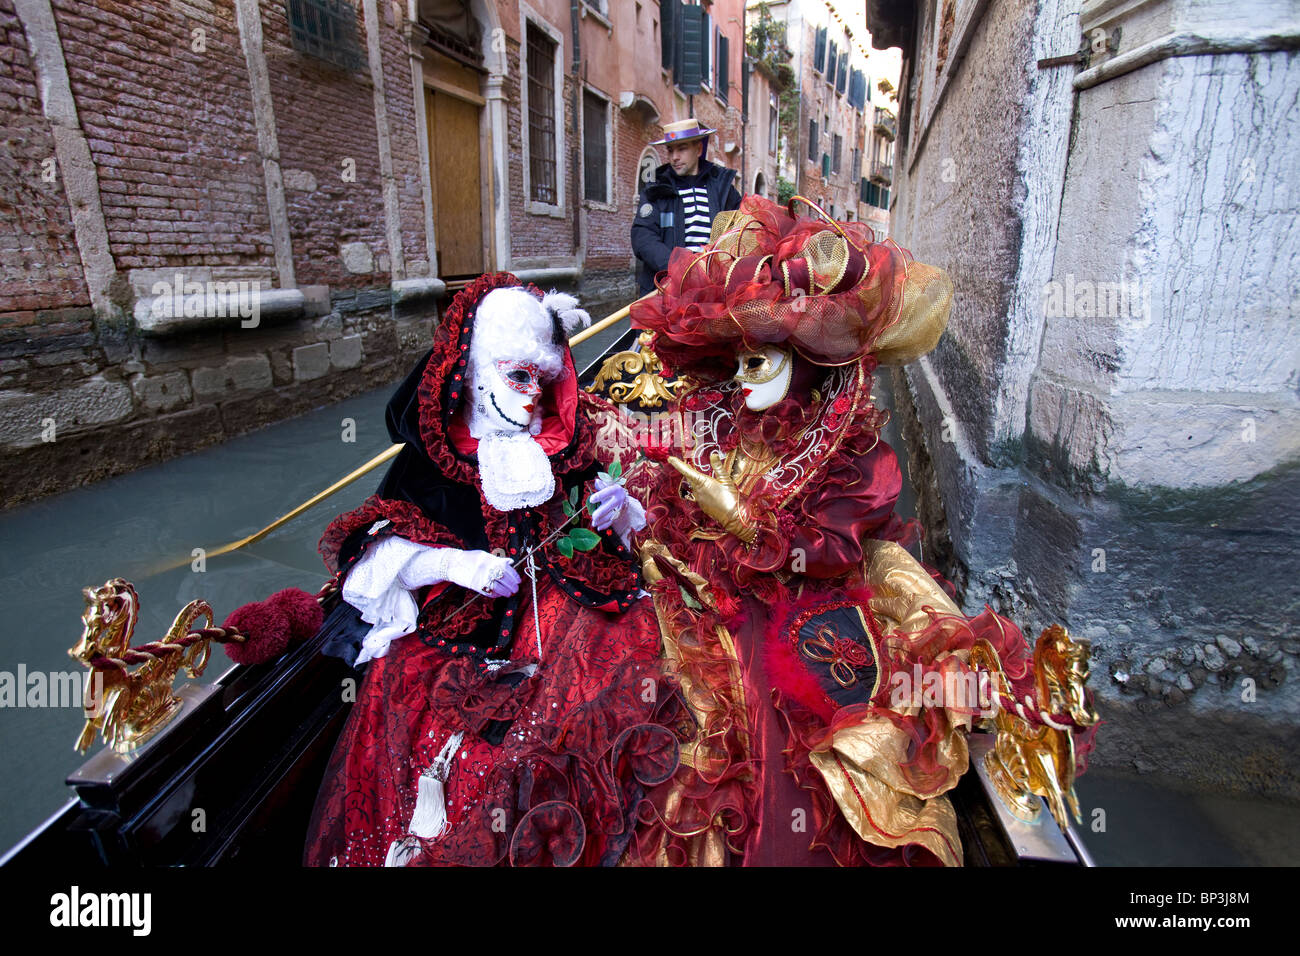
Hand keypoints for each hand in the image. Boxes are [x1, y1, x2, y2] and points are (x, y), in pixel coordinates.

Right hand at [402, 547, 519, 597]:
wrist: (453, 564)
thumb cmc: (469, 558)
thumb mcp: (484, 555)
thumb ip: (497, 559)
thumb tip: (510, 562)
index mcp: (490, 560)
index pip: (507, 569)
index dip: (514, 576)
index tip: (518, 580)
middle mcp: (487, 569)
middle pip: (504, 579)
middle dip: (512, 585)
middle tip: (515, 589)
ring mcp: (481, 578)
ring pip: (498, 587)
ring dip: (506, 592)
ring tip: (509, 593)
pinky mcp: (476, 586)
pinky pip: (489, 592)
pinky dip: (496, 594)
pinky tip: (499, 594)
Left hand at [589, 478, 627, 530]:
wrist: (624, 498)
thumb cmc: (612, 491)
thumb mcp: (609, 485)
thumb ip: (602, 485)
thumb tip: (597, 481)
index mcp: (616, 490)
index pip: (608, 492)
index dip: (600, 495)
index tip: (591, 500)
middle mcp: (619, 499)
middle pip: (610, 506)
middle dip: (602, 512)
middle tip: (593, 516)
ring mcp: (620, 508)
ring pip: (610, 516)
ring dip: (602, 521)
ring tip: (594, 523)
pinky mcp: (619, 515)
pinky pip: (612, 521)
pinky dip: (605, 525)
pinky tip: (599, 527)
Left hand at [667, 452, 756, 543]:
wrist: (733, 516)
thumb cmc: (730, 497)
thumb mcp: (726, 479)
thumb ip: (718, 467)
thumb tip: (713, 454)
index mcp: (702, 482)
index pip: (686, 471)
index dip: (677, 464)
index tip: (670, 458)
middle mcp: (697, 490)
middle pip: (689, 477)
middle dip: (688, 470)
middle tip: (687, 462)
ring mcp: (699, 499)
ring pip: (694, 486)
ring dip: (695, 480)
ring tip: (700, 474)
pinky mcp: (702, 505)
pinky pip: (698, 494)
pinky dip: (701, 489)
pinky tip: (709, 490)